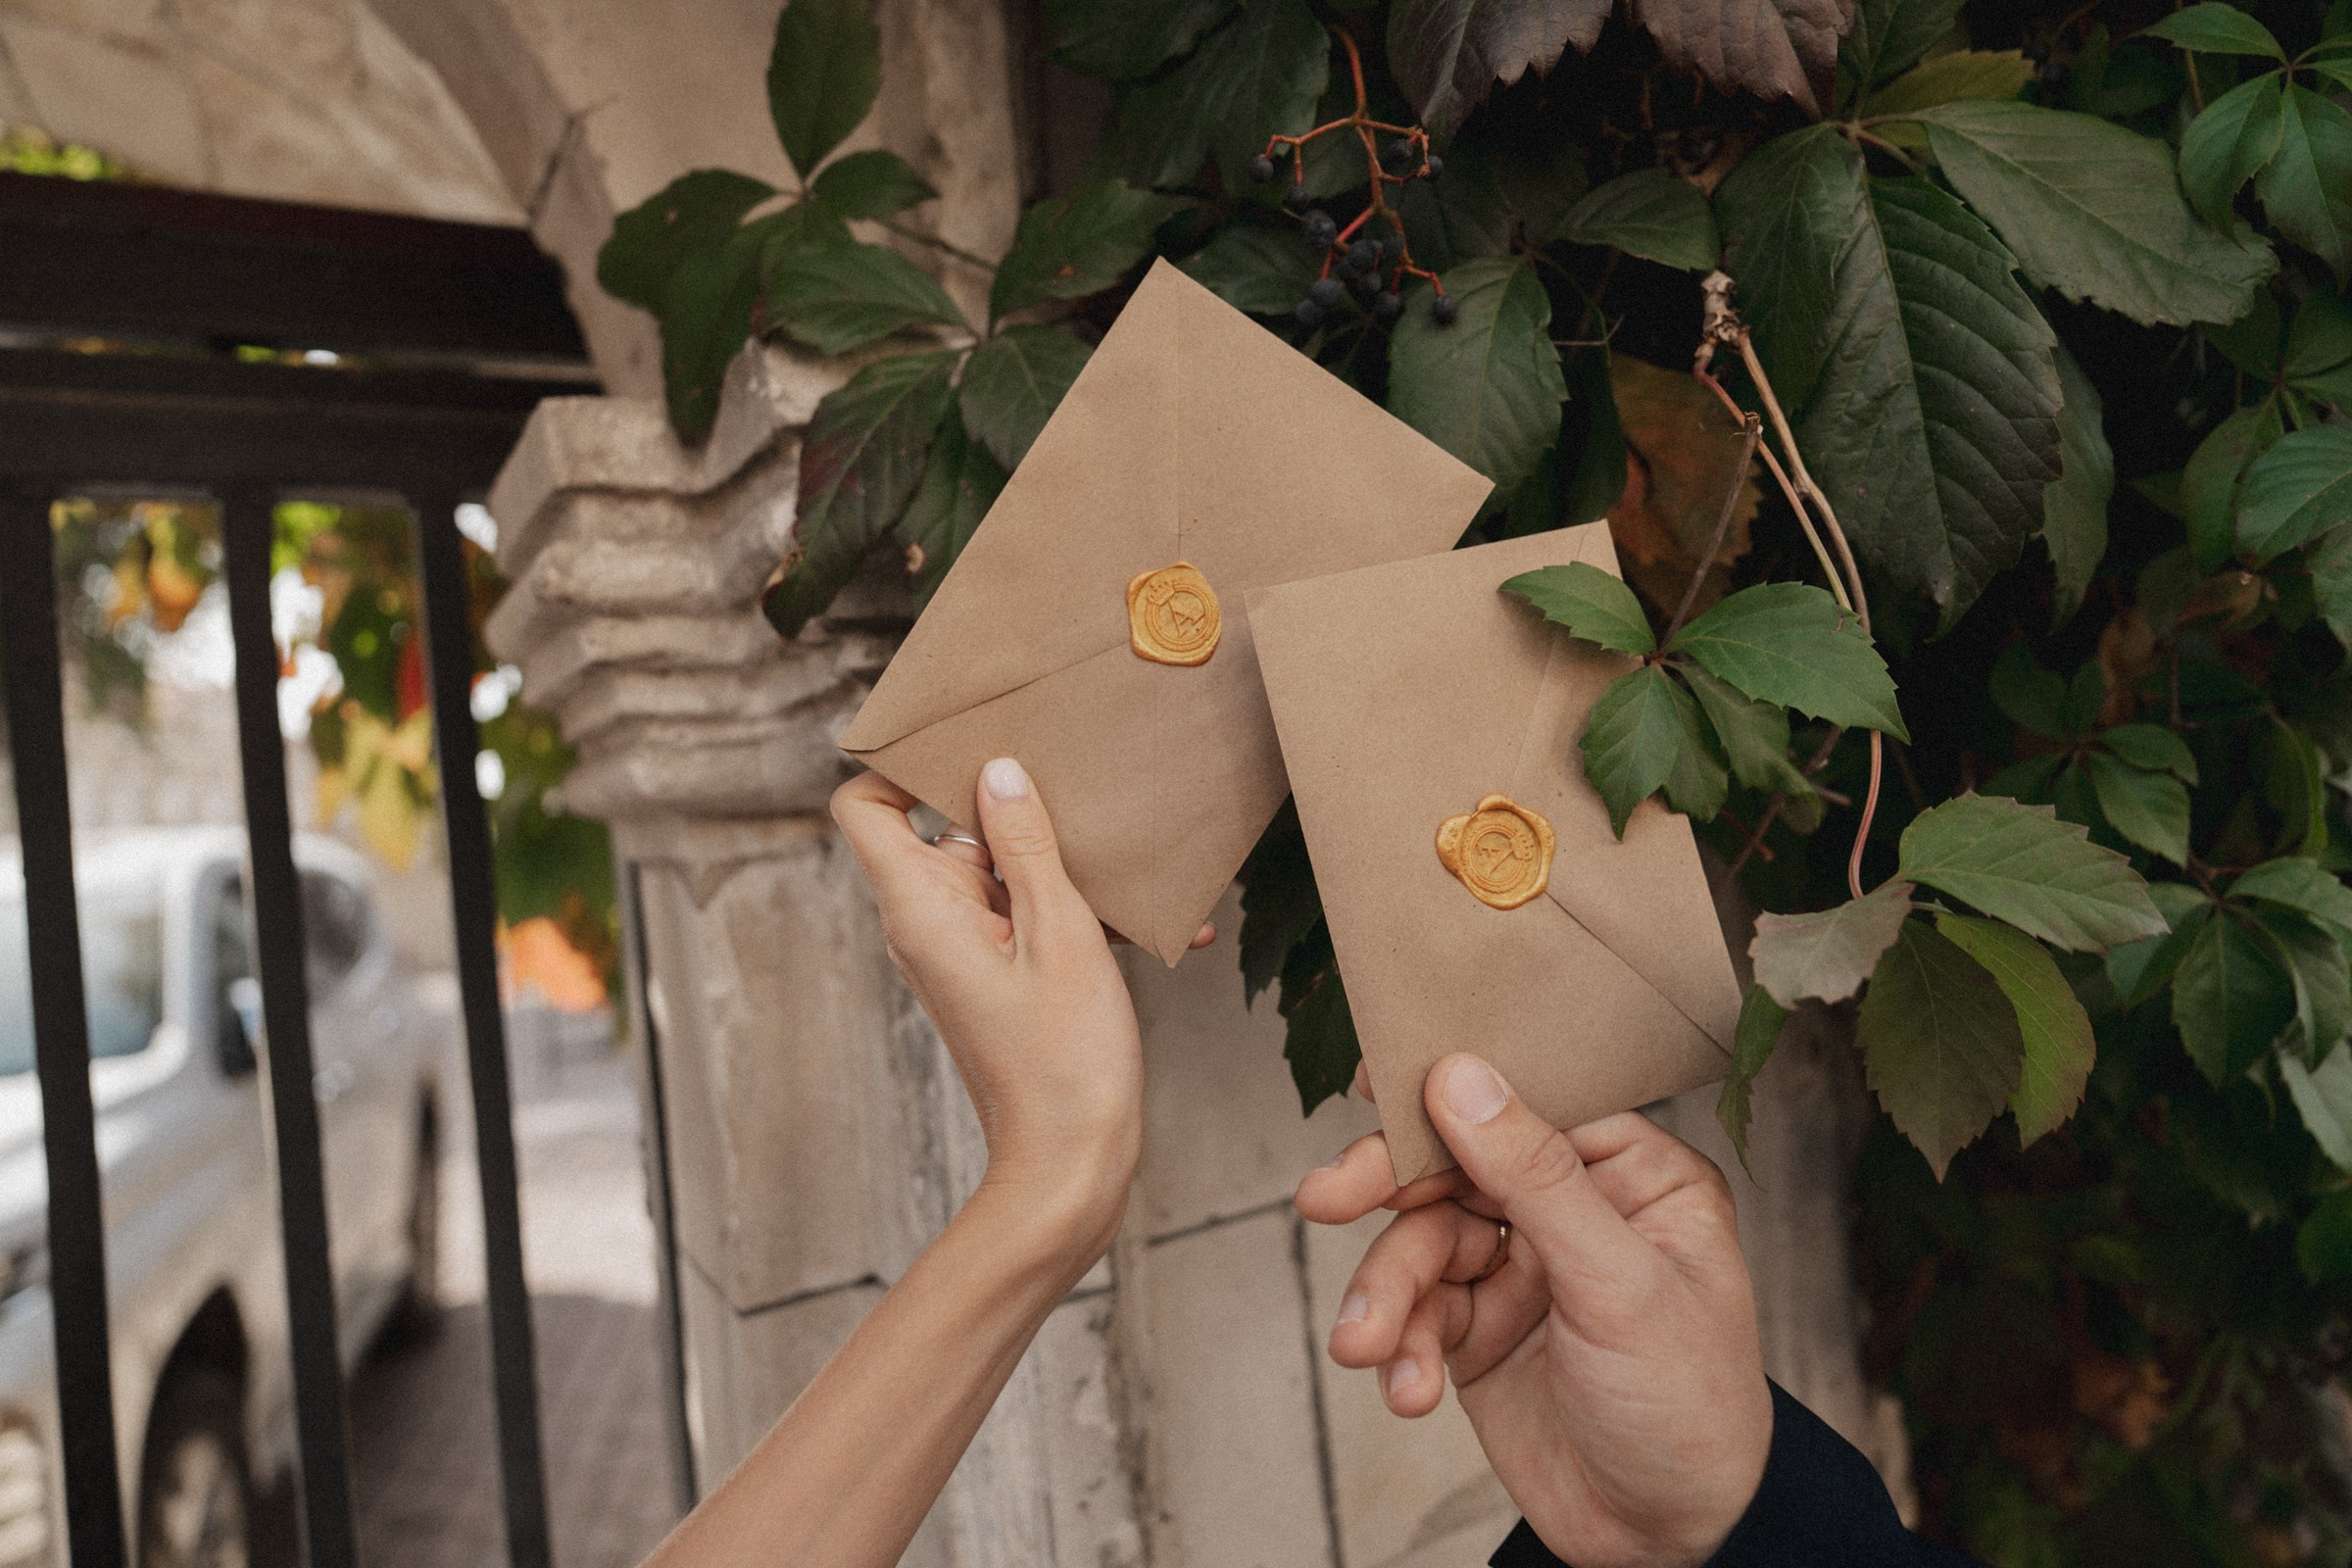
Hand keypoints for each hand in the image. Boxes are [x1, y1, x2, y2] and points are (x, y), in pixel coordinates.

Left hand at [830, 762, 1206, 1250]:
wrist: (1072, 1166)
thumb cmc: (1064, 1062)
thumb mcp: (1059, 933)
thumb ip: (1027, 845)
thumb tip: (998, 770)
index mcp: (921, 908)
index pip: (866, 808)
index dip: (903, 765)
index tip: (971, 741)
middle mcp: (928, 925)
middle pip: (946, 828)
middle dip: (1014, 803)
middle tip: (1078, 781)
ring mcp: (964, 951)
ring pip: (1001, 871)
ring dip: (1065, 863)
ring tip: (1136, 864)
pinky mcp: (1000, 975)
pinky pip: (1028, 916)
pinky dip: (1080, 912)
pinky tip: (1154, 926)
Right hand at [1295, 1055, 1772, 1567]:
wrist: (1667, 1547)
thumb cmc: (1690, 1409)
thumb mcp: (1620, 1286)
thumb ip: (1537, 1177)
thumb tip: (1463, 1078)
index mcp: (1636, 1176)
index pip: (1534, 1103)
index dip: (1454, 1089)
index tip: (1379, 1081)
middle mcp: (1575, 1210)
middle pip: (1459, 1164)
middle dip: (1390, 1188)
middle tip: (1327, 1198)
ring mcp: (1522, 1269)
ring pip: (1423, 1240)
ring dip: (1385, 1291)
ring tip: (1364, 1345)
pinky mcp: (1479, 1331)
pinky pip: (1415, 1311)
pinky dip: (1398, 1347)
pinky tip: (1404, 1389)